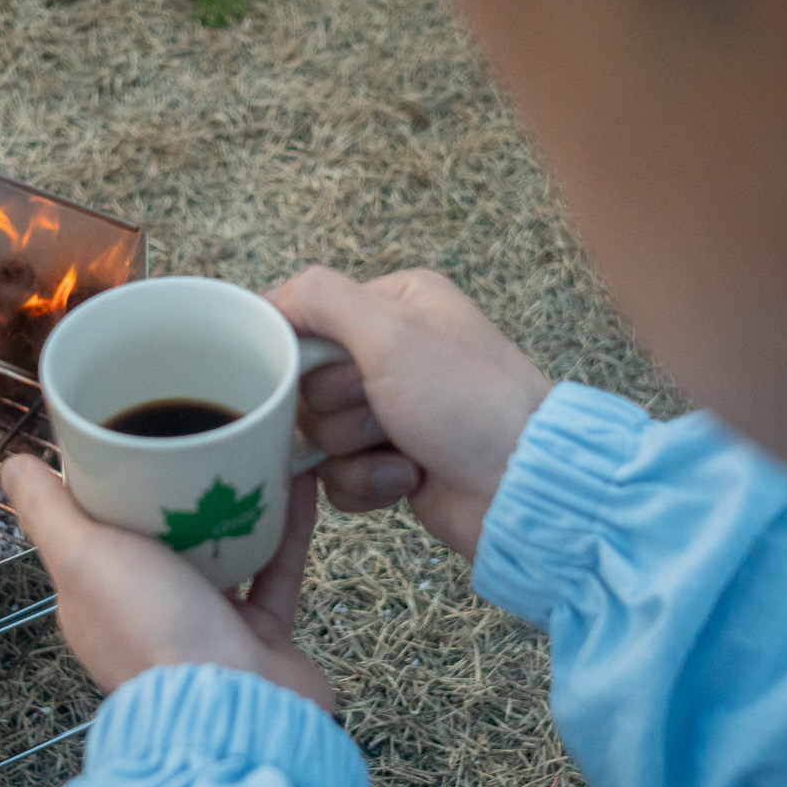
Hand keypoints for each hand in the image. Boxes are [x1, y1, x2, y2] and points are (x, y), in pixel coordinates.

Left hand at [0, 458, 335, 710]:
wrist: (240, 707)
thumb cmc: (154, 635)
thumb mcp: (83, 557)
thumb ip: (49, 511)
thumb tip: (14, 466)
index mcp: (96, 600)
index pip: (93, 530)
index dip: (108, 482)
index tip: (128, 429)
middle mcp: (147, 614)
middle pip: (161, 536)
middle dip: (178, 485)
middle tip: (197, 429)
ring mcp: (205, 626)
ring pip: (221, 549)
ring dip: (234, 501)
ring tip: (248, 445)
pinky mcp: (259, 635)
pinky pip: (274, 566)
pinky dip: (286, 524)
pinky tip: (298, 479)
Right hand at [269, 267, 550, 559]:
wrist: (520, 487)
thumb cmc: (468, 401)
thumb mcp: (391, 332)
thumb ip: (321, 300)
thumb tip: (266, 300)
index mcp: (395, 304)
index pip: (304, 317)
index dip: (301, 355)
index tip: (329, 372)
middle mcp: (393, 351)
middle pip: (306, 382)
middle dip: (340, 408)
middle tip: (383, 410)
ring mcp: (391, 410)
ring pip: (318, 434)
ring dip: (356, 450)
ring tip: (405, 448)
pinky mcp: (389, 460)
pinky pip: (337, 474)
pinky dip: (367, 482)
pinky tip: (409, 478)